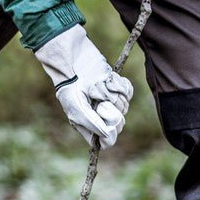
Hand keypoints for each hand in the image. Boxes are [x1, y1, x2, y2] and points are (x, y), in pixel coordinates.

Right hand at [34, 24, 132, 146]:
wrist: (74, 59)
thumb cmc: (71, 86)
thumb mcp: (77, 108)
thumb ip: (93, 124)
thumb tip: (109, 137)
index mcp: (89, 125)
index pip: (107, 140)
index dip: (110, 133)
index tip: (106, 122)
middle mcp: (101, 115)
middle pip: (118, 123)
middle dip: (111, 110)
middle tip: (100, 100)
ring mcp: (110, 100)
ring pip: (124, 105)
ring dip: (112, 93)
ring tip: (99, 85)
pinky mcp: (117, 86)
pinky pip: (127, 91)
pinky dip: (118, 84)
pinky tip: (107, 79)